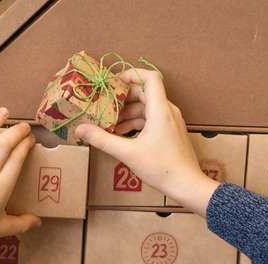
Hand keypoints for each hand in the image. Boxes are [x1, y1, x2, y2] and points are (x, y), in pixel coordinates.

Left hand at [0, 107, 40, 240]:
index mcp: (1, 188)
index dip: (25, 146)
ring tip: (4, 111)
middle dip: (16, 132)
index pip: (17, 160)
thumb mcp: (0, 229)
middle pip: (4, 146)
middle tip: (23, 126)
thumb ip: (21, 224)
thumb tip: (39, 222)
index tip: (30, 140)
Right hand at [75, 69, 218, 216]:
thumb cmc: (161, 168)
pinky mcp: (172, 132)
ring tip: (112, 124)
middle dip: (124, 97)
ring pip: (148, 107)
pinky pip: (153, 119)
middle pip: (145, 92)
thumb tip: (80, 129)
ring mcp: (172, 121)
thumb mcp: (128, 153)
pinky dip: (138, 122)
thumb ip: (103, 139)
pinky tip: (124, 134)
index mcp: (160, 110)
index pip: (150, 77)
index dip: (132, 74)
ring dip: (129, 112)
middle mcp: (168, 111)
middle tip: (107, 105)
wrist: (187, 185)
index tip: (115, 82)